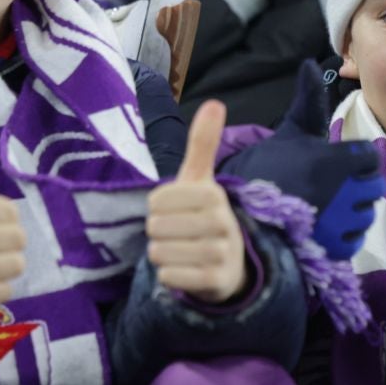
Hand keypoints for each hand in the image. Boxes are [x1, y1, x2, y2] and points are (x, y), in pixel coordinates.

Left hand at [147, 100, 247, 301]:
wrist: (230, 265)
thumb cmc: (204, 216)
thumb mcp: (201, 180)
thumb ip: (202, 143)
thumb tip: (215, 102)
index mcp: (213, 194)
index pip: (155, 202)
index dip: (158, 209)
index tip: (178, 211)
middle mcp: (221, 222)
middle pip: (155, 227)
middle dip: (160, 233)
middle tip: (180, 234)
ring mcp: (220, 253)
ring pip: (159, 253)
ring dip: (163, 255)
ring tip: (182, 251)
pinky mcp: (215, 282)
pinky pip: (169, 276)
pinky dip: (169, 276)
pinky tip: (185, 270)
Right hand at [223, 61, 380, 260]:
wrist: (238, 212)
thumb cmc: (265, 168)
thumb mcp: (289, 132)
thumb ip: (308, 101)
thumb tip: (311, 64)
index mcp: (330, 161)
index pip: (370, 155)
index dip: (359, 156)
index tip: (343, 160)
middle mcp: (337, 193)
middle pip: (373, 186)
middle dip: (359, 183)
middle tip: (337, 183)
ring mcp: (335, 224)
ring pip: (366, 215)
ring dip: (354, 210)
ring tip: (330, 205)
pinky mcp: (328, 249)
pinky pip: (354, 241)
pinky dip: (345, 235)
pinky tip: (326, 225)